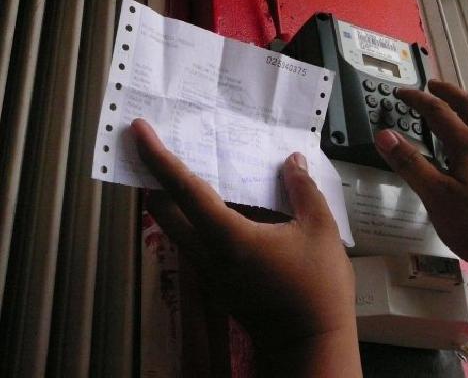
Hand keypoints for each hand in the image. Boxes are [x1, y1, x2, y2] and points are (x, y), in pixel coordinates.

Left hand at [130, 119, 360, 374]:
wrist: (310, 343)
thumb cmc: (317, 289)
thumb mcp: (321, 231)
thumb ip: (303, 191)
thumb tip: (292, 162)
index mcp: (229, 238)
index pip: (183, 190)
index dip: (157, 158)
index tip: (140, 131)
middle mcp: (209, 254)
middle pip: (163, 211)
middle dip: (151, 177)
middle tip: (154, 147)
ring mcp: (210, 272)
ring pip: (176, 227)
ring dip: (171, 198)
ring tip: (185, 167)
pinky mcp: (218, 282)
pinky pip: (195, 240)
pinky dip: (194, 216)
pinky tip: (222, 204)